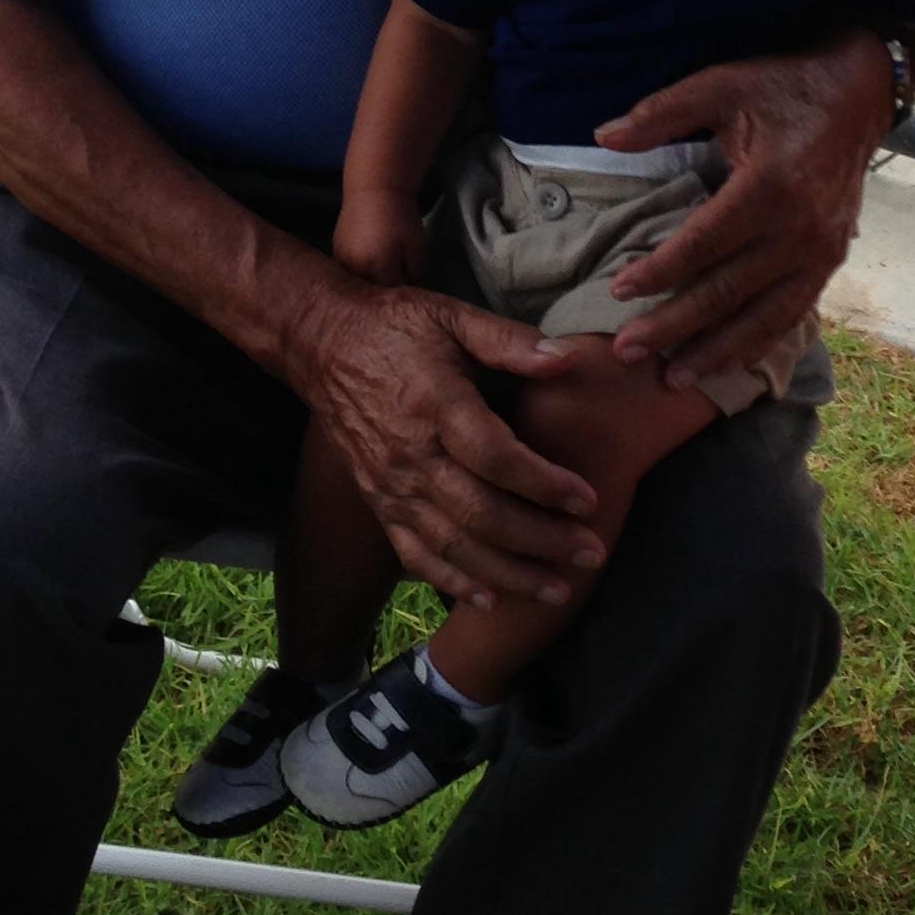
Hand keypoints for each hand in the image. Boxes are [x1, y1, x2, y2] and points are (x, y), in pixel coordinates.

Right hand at [288, 275, 603, 610]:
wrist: (323, 345)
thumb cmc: (397, 326)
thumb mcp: (452, 315)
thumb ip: (508, 340)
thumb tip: (565, 360)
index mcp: (435, 404)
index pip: (495, 457)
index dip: (544, 484)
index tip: (588, 500)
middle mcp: (411, 454)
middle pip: (480, 513)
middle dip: (540, 541)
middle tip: (591, 554)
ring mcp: (392, 485)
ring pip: (453, 545)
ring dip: (508, 574)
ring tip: (558, 590)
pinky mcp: (379, 502)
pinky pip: (415, 554)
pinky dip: (453, 582)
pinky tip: (492, 600)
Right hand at [332, 190, 426, 284]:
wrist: (375, 189)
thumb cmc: (400, 216)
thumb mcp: (417, 245)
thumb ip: (415, 273)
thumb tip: (411, 289)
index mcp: (380, 266)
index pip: (392, 291)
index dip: (403, 289)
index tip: (410, 283)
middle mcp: (357, 267)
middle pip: (373, 289)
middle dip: (386, 286)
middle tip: (397, 275)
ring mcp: (343, 260)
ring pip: (358, 282)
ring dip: (369, 280)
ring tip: (381, 267)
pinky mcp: (336, 252)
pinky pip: (347, 271)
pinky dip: (358, 271)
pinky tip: (367, 261)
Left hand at [592, 29, 891, 390]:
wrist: (857, 92)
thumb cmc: (782, 88)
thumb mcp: (720, 85)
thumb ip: (662, 113)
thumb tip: (602, 137)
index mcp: (769, 186)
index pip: (702, 245)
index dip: (658, 272)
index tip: (618, 291)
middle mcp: (799, 229)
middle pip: (726, 292)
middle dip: (673, 326)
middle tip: (625, 351)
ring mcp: (820, 251)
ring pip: (761, 317)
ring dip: (714, 351)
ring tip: (671, 378)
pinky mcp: (831, 260)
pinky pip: (792, 313)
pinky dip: (758, 342)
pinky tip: (727, 363)